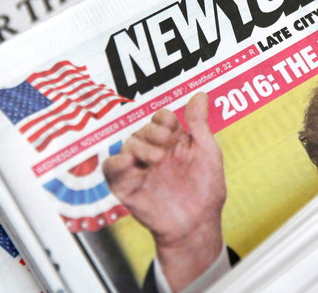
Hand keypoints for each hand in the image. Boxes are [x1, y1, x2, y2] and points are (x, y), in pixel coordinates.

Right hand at [102, 93, 225, 291]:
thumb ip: (199, 123)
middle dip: (154, 133)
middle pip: (143, 128)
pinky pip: (110, 168)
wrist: (197, 224)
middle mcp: (154, 151)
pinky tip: (132, 163)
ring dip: (140, 146)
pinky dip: (117, 162)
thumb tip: (200, 93)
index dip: (164, 119)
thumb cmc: (205, 190)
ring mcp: (139, 168)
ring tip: (157, 160)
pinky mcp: (126, 185)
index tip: (173, 129)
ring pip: (127, 143)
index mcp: (173, 141)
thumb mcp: (207, 152)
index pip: (160, 117)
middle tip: (166, 149)